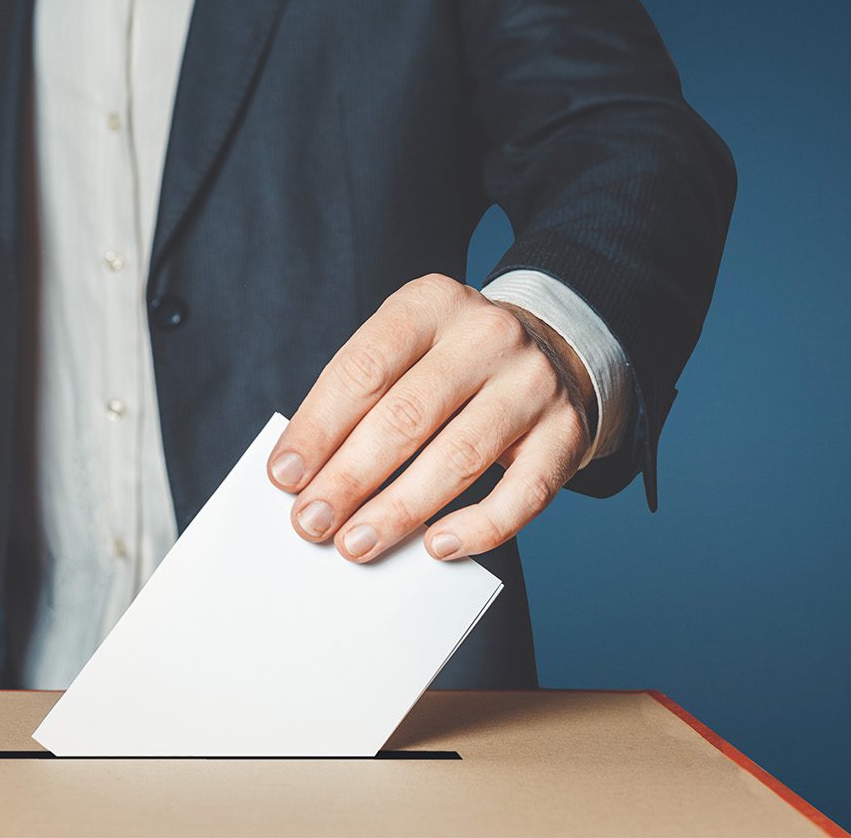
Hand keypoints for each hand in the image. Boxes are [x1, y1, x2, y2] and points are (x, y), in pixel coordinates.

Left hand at [266, 273, 595, 562]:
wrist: (554, 352)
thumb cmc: (452, 364)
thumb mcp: (406, 350)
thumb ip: (361, 399)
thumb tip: (306, 476)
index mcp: (431, 303)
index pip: (364, 369)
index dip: (318, 428)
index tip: (284, 476)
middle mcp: (487, 336)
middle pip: (407, 415)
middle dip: (350, 477)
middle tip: (312, 522)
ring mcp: (532, 384)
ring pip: (459, 457)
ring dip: (399, 510)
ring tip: (357, 543)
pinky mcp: (566, 434)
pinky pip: (522, 494)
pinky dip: (478, 528)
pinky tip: (438, 546)